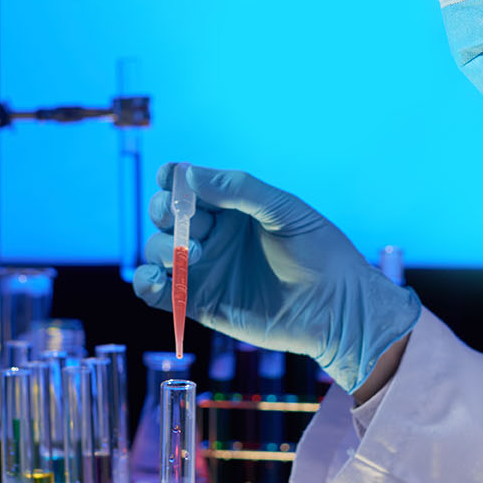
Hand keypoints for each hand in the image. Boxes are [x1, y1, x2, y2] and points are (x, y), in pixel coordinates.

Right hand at [131, 162, 420, 392]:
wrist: (337, 308)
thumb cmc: (320, 253)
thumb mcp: (284, 210)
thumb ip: (238, 189)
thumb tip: (188, 174)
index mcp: (231, 207)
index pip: (187, 185)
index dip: (172, 179)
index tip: (171, 179)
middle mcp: (212, 235)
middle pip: (165, 215)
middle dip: (166, 212)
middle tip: (193, 224)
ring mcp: (204, 268)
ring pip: (157, 250)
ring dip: (162, 247)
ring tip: (195, 256)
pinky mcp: (199, 302)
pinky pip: (156, 291)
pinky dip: (145, 282)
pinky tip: (159, 280)